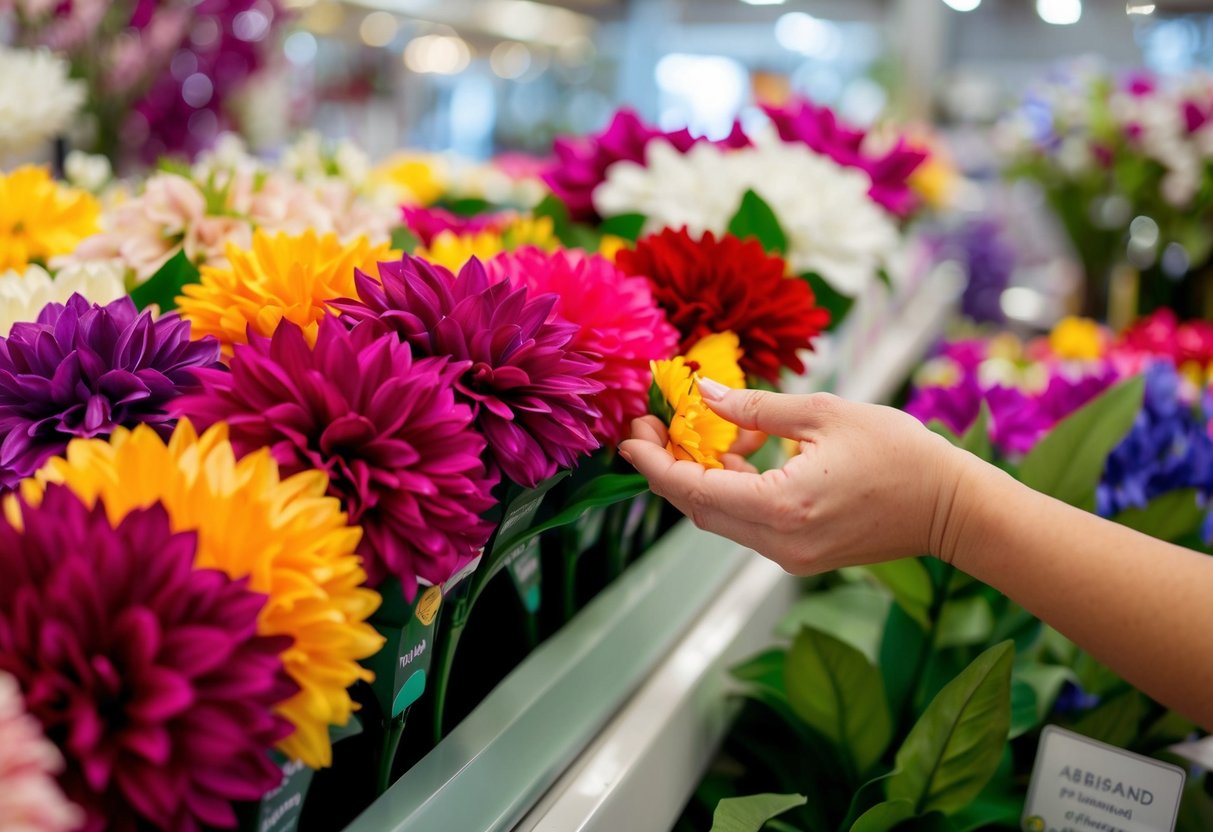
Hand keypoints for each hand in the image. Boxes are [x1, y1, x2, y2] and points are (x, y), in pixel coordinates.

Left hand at [618, 382, 969, 574]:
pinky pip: (747, 524)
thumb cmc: (898, 453)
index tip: (631, 433)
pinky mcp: (800, 557)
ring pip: (720, 517)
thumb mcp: (824, 413)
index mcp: (780, 507)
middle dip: (669, 467)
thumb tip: (703, 394)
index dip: (652, 462)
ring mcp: (789, 557)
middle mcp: (777, 543)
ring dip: (702, 477)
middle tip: (654, 426)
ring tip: (701, 431)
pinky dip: (732, 490)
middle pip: (697, 508)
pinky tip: (740, 452)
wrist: (952, 508)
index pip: (690, 489)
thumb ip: (755, 406)